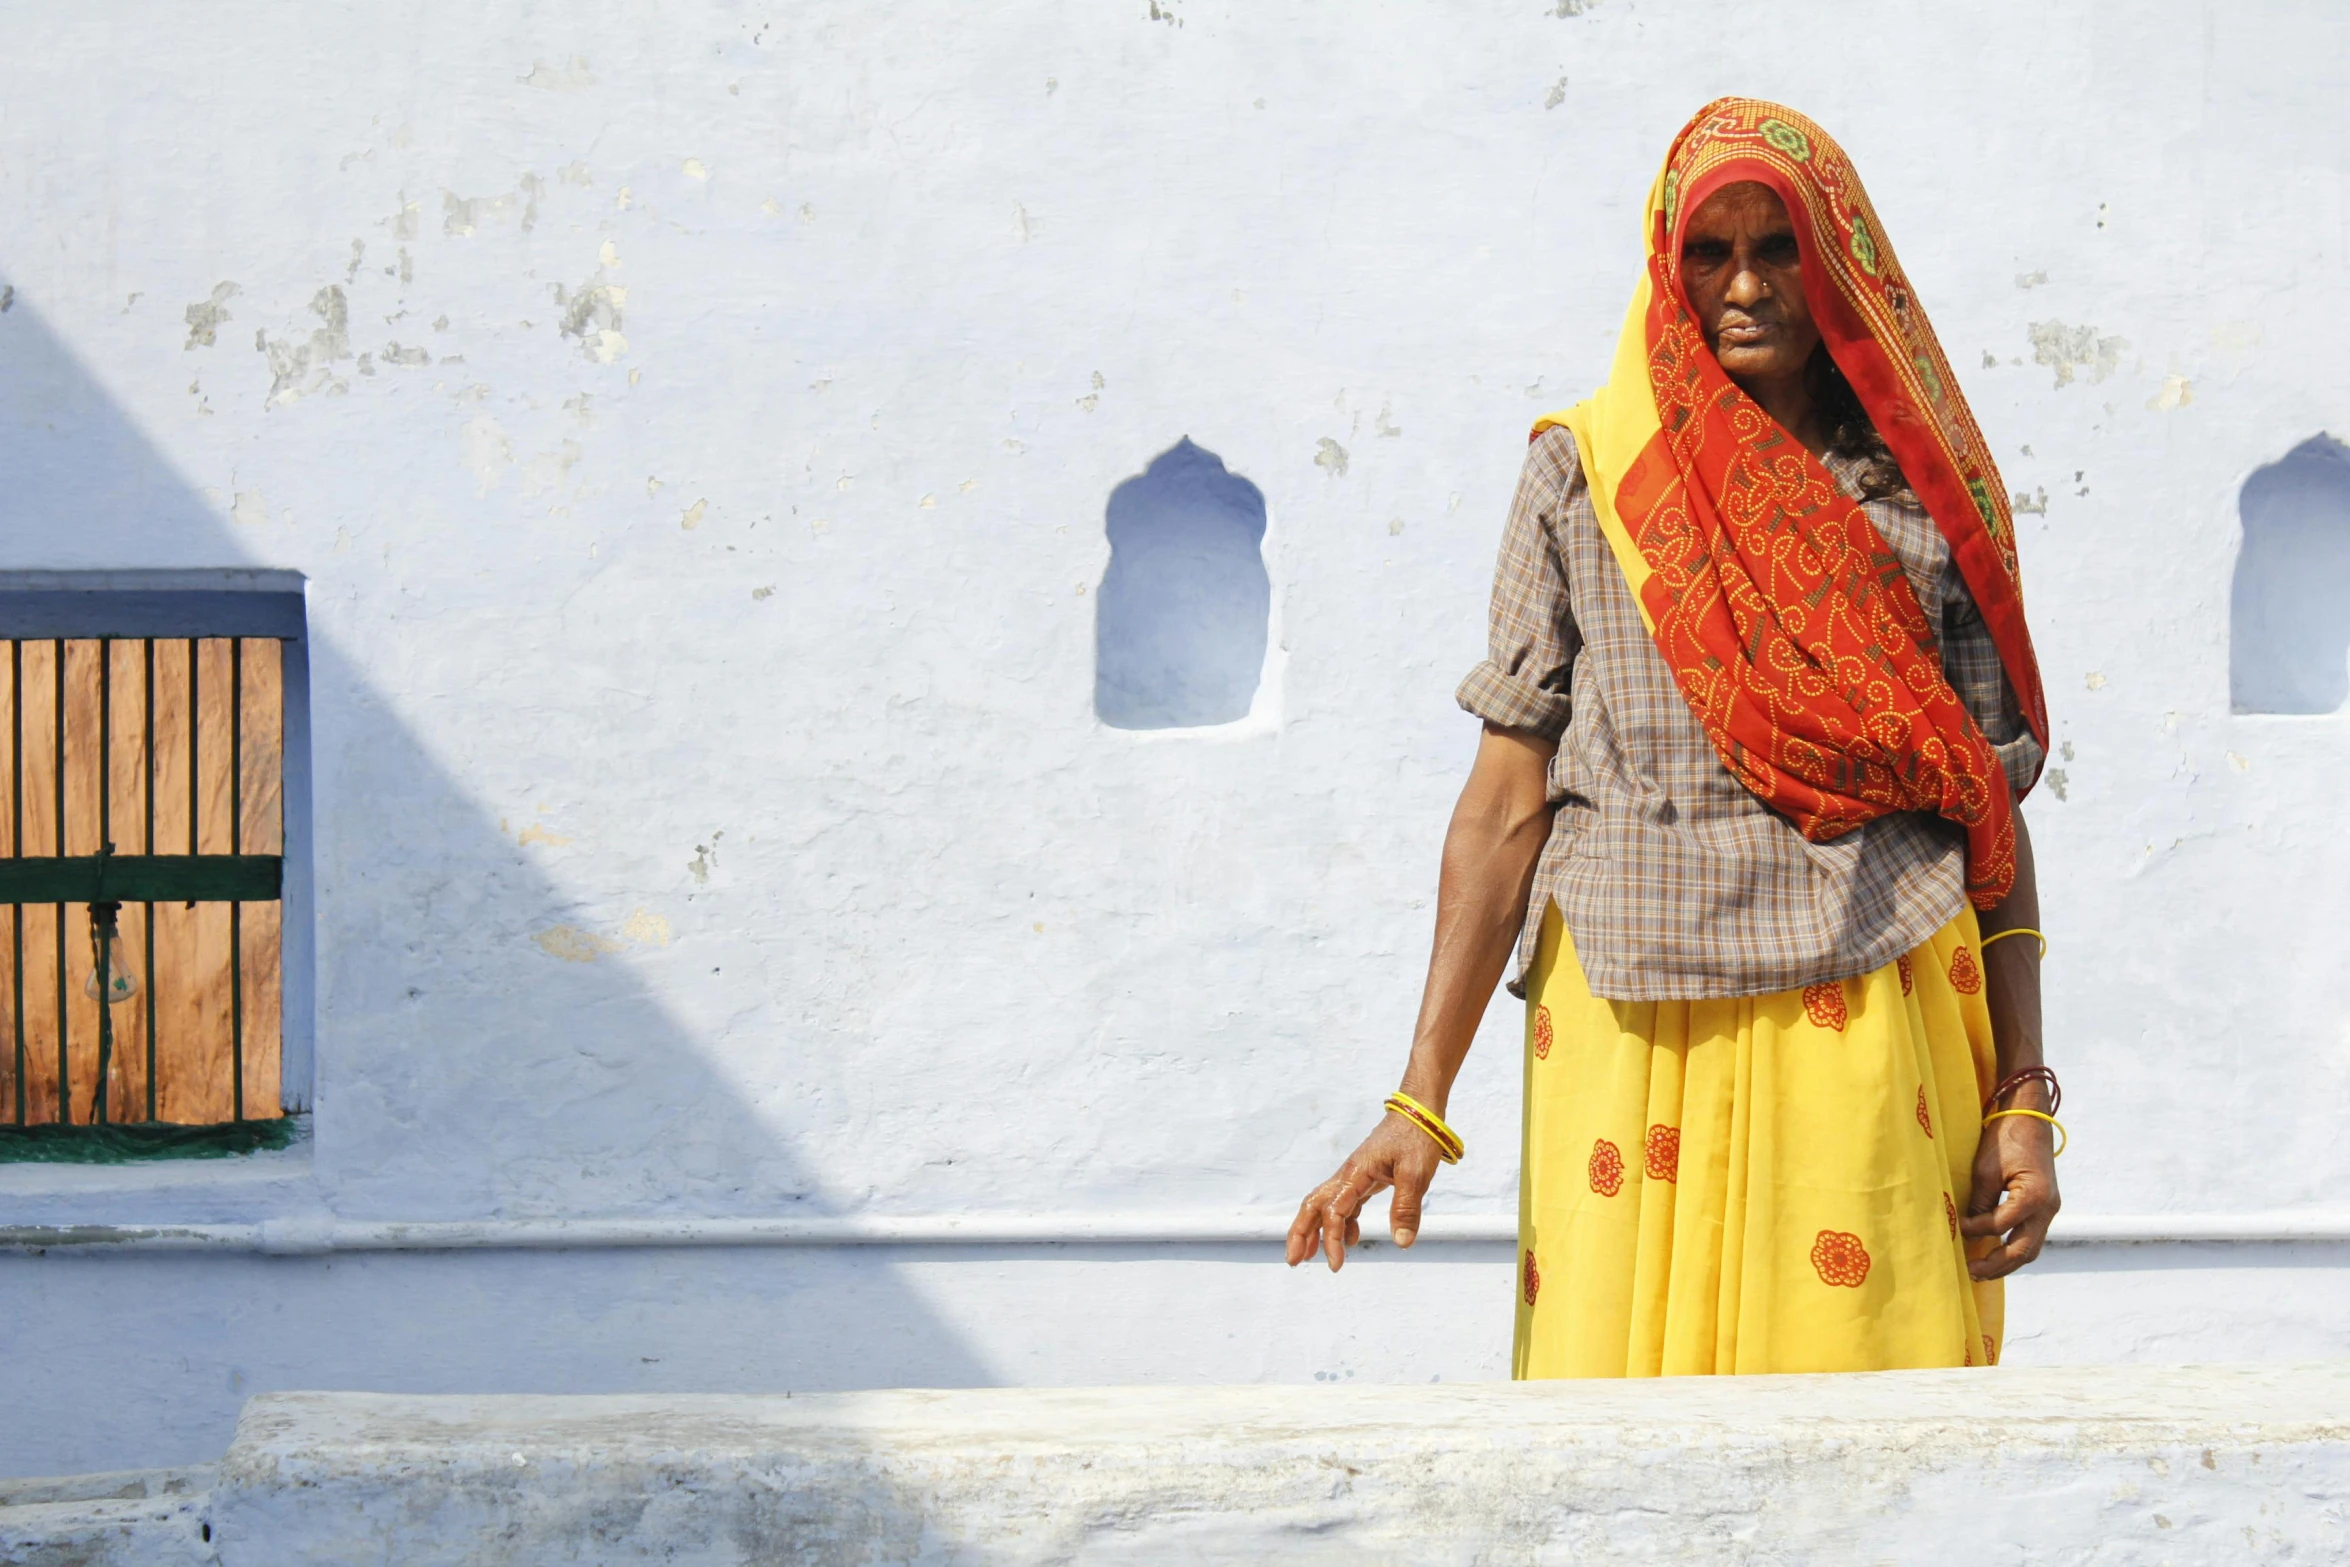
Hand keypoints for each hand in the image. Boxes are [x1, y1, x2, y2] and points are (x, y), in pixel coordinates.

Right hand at [1284, 1112, 1445, 1271]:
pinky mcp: (1363, 1178)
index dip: (1331, 1239)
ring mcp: (1353, 1176)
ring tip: (1310, 1257)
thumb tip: (1401, 1242)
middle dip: (1299, 1233)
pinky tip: (1350, 1240)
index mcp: (1355, 1173)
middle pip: (1312, 1205)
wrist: (1419, 1113)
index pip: (1333, 1210)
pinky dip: (1341, 1224)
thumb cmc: (1417, 1138)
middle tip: (1293, 1261)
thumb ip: (1406, 1208)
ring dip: (1314, 1231)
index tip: (1336, 1264)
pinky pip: (1344, 1204)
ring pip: (1324, 1205)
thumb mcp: (1416, 1173)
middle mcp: (1348, 1175)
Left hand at [1960, 1105, 2060, 1278]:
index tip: (1956, 1227)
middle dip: (1997, 1264)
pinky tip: (1997, 1252)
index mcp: (2034, 1197)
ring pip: (2032, 1247)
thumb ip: (1981, 1202)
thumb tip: (1968, 1229)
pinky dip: (2015, 1247)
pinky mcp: (2046, 1206)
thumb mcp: (1986, 1170)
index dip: (1976, 1230)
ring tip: (1983, 1271)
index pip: (2001, 1225)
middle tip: (1972, 1272)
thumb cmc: (2006, 1139)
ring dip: (2008, 1261)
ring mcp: (2050, 1209)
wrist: (2029, 1117)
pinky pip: (2032, 1235)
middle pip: (2024, 1249)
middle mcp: (2048, 1208)